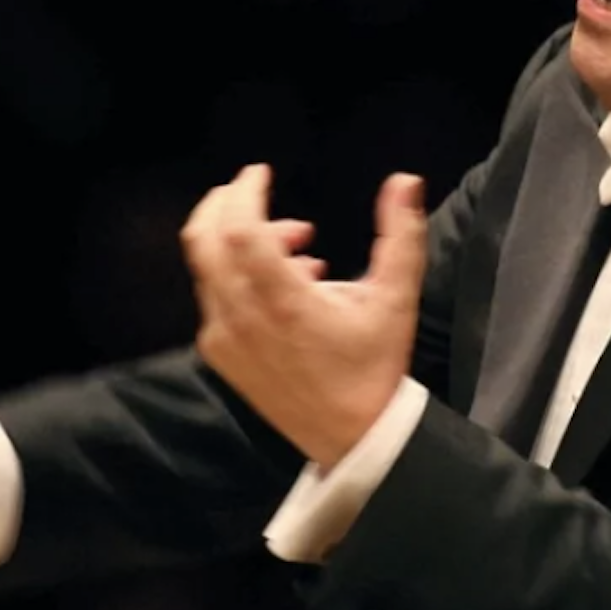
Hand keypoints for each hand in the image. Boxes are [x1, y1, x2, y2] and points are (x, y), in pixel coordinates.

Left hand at [181, 164, 427, 468]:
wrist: (352, 437)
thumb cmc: (375, 366)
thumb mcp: (396, 300)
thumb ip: (400, 235)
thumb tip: (405, 179)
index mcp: (284, 302)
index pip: (241, 229)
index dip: (244, 192)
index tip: (261, 172)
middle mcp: (243, 318)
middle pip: (205, 239)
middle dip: (223, 203)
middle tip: (254, 189)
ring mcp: (224, 338)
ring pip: (207, 266)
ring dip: (240, 239)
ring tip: (298, 245)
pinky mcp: (219, 355)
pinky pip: (213, 296)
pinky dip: (237, 273)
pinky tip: (285, 282)